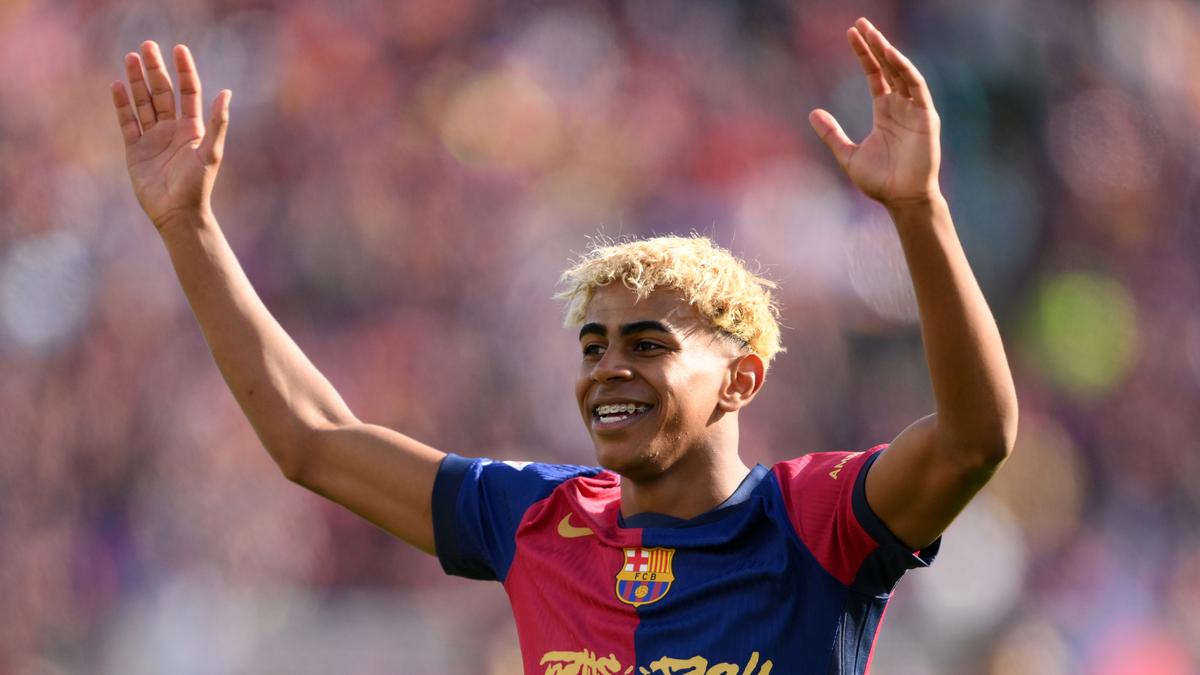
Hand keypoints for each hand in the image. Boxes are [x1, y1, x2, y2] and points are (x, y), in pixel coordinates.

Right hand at [111, 41, 230, 230]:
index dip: (184, 71)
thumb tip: (226, 93)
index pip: (188, 92)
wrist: (177, 213)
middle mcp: (172, 129)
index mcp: (192, 128)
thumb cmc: (198, 185)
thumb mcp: (210, 152)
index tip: (179, 49)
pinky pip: (127, 122)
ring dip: (136, 81)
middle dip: (155, 69)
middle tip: (147, 46)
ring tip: (130, 58)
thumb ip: (218, 123)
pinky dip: (122, 104)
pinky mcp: (135, 150)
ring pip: (143, 102)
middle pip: (162, 92)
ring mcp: (152, 138)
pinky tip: (117, 86)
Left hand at [809, 18, 940, 206]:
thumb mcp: (848, 155)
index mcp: (885, 111)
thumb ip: (832, 134)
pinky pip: (917, 87)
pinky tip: (891, 55)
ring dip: (889, 52)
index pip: (875, 74)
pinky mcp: (927, 117)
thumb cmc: (880, 181)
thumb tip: (812, 113)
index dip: (864, 54)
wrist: (901, 199)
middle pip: (888, 67)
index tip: (851, 34)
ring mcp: (915, 109)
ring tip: (872, 33)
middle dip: (875, 45)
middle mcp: (901, 106)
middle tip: (860, 23)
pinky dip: (905, 70)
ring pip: (902, 72)